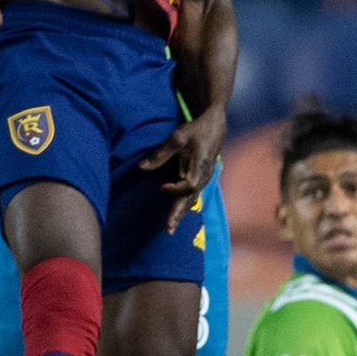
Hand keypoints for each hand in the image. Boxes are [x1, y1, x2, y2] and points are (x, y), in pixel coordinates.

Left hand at [139, 105, 226, 234]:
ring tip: (170, 227)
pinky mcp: (203, 178)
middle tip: (168, 229)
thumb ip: (161, 153)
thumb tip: (141, 167)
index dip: (176, 189)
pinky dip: (184, 205)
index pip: (190, 184)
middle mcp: (205, 175)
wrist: (215, 126)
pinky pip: (193, 194)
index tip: (162, 187)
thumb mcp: (177, 137)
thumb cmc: (195, 130)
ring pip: (193, 199)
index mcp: (201, 165)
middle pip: (191, 198)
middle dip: (179, 213)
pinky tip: (177, 214)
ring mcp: (205, 178)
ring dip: (181, 213)